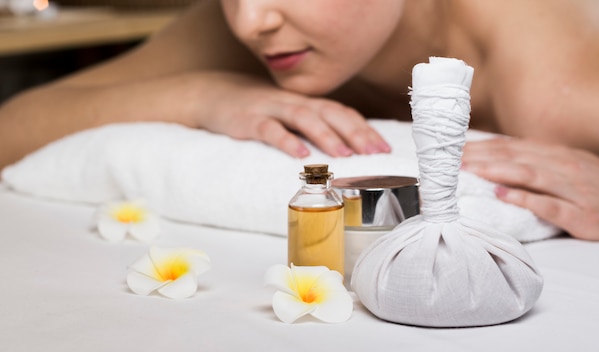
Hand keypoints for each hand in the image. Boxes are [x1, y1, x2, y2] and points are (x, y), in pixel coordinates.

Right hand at [192, 72, 389, 157]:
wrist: (214, 94)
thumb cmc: (260, 110)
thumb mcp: (289, 116)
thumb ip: (313, 128)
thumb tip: (345, 151)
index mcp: (307, 103)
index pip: (342, 113)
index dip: (364, 129)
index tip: (384, 148)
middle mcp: (294, 102)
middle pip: (330, 113)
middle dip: (354, 133)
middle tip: (375, 154)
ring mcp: (271, 109)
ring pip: (304, 118)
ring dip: (326, 136)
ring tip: (344, 155)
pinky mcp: (249, 120)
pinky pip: (269, 129)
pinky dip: (286, 140)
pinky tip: (300, 155)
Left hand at [461, 137, 598, 240]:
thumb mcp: (570, 167)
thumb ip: (538, 162)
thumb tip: (498, 160)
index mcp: (558, 155)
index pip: (512, 148)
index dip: (481, 147)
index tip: (453, 150)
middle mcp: (564, 167)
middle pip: (514, 157)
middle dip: (479, 157)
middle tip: (449, 160)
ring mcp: (574, 190)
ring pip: (529, 175)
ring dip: (494, 171)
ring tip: (467, 171)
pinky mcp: (583, 215)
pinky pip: (550, 205)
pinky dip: (524, 199)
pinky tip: (502, 195)